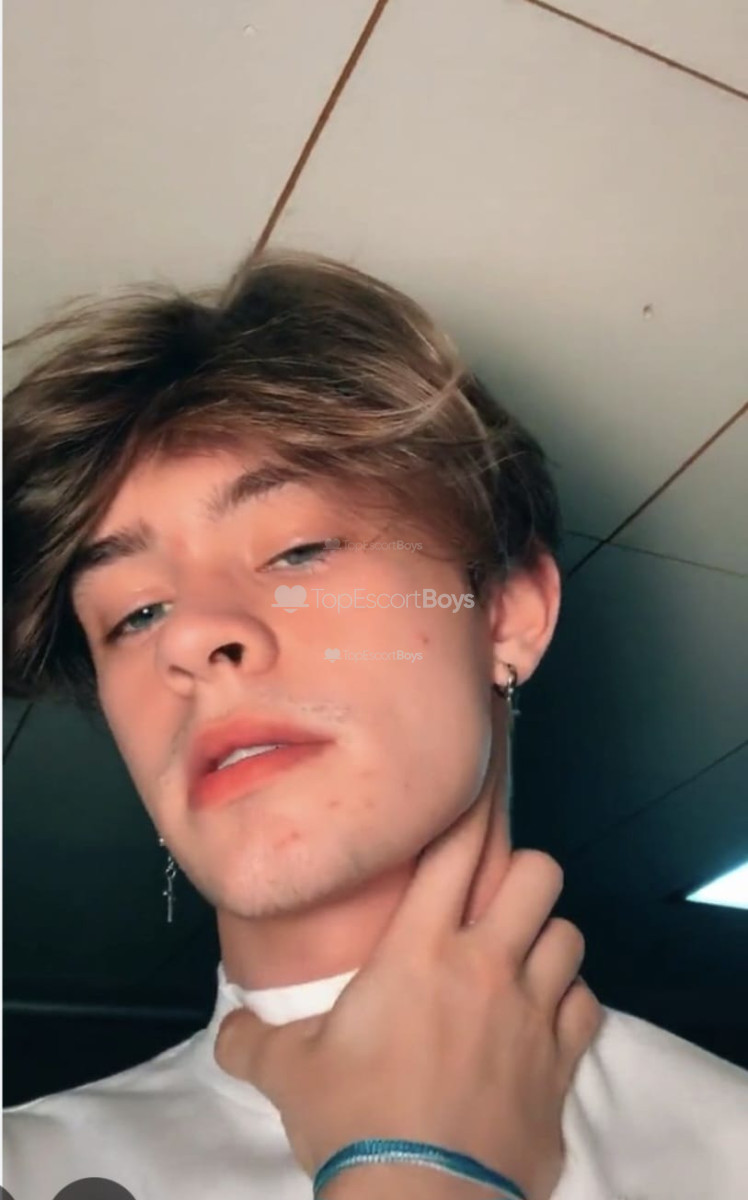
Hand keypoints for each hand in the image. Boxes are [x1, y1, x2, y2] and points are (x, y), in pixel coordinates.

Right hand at [214, 691, 601, 1199]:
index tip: (477, 790)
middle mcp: (486, 963)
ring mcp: (533, 1010)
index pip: (455, 851)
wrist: (420, 1199)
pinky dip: (570, 1002)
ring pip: (568, 934)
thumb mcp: (287, 1073)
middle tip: (494, 899)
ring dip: (547, 939)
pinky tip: (547, 1016)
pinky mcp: (562, 1060)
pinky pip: (587, 1004)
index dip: (470, 811)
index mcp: (420, 948)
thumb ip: (251, 1039)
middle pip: (539, 872)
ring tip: (522, 957)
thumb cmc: (353, 1117)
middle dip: (521, 875)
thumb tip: (224, 1029)